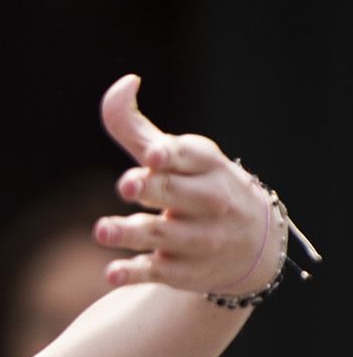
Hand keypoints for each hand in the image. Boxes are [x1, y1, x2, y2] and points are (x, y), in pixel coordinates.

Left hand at [96, 74, 284, 295]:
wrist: (254, 245)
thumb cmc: (200, 186)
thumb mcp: (177, 156)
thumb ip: (137, 128)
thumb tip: (124, 83)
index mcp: (206, 166)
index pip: (190, 157)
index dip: (170, 156)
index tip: (154, 156)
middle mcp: (207, 202)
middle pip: (174, 193)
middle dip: (152, 188)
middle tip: (128, 185)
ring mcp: (196, 239)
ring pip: (161, 235)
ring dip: (131, 232)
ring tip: (102, 229)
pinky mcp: (181, 272)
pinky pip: (156, 273)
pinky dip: (135, 273)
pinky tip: (112, 272)